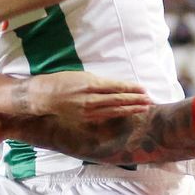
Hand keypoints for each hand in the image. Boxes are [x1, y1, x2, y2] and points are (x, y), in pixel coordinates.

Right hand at [30, 71, 152, 122]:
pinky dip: (118, 114)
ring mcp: (88, 110)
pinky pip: (105, 116)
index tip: (144, 89)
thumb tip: (117, 86)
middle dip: (135, 100)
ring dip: (131, 109)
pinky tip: (127, 114)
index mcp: (90, 84)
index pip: (116, 87)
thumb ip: (100, 82)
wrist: (44, 97)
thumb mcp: (82, 75)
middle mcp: (90, 98)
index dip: (131, 89)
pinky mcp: (86, 118)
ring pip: (114, 110)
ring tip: (144, 108)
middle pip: (118, 99)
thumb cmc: (62, 82)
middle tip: (150, 100)